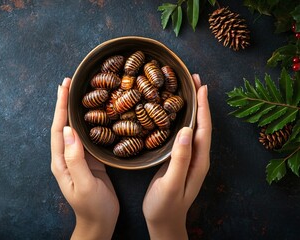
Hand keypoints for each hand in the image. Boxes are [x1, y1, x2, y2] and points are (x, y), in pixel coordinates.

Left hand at [51, 78, 118, 239]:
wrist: (100, 222)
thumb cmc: (92, 207)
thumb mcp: (83, 184)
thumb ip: (76, 158)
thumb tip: (69, 130)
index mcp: (61, 161)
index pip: (58, 128)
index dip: (60, 107)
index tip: (63, 87)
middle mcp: (67, 156)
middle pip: (64, 124)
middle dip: (65, 102)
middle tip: (70, 81)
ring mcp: (79, 157)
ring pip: (76, 128)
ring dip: (76, 109)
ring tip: (80, 91)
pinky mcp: (91, 160)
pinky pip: (88, 136)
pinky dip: (90, 121)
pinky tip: (95, 113)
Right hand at [142, 74, 211, 239]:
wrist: (163, 221)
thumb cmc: (165, 205)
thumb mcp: (171, 183)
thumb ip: (180, 159)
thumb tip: (186, 130)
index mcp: (199, 161)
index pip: (204, 128)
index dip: (203, 107)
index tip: (200, 86)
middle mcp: (197, 157)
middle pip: (202, 124)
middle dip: (199, 101)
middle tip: (192, 79)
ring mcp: (189, 158)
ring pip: (193, 127)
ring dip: (192, 108)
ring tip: (186, 90)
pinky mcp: (179, 159)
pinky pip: (184, 134)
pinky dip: (181, 118)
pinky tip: (173, 113)